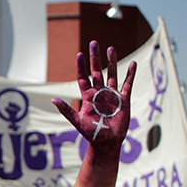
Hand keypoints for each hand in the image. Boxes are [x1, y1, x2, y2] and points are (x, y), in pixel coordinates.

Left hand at [52, 41, 136, 155]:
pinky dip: (130, 74)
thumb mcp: (77, 121)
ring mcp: (112, 95)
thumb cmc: (91, 133)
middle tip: (94, 43)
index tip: (79, 54)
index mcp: (88, 96)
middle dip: (95, 58)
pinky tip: (132, 64)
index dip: (81, 66)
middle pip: (97, 71)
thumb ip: (66, 110)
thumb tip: (53, 99)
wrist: (107, 143)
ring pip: (112, 74)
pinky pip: (127, 84)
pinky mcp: (124, 100)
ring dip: (112, 62)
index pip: (83, 77)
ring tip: (111, 48)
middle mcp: (100, 93)